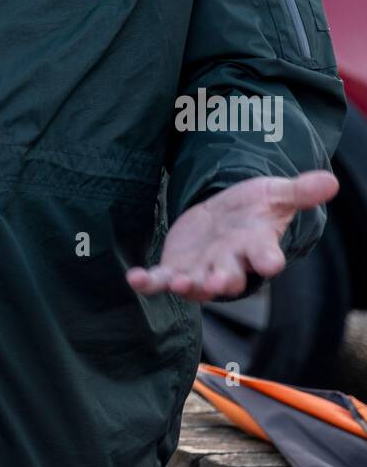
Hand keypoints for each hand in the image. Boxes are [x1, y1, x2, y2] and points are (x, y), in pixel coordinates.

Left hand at [125, 171, 339, 302]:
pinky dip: (148, 282)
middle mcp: (230, 264)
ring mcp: (202, 270)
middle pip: (229, 276)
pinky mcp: (176, 268)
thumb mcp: (275, 194)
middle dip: (224, 279)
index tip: (272, 263)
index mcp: (256, 246)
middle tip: (221, 281)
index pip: (265, 256)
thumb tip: (332, 180)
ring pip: (195, 284)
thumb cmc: (254, 209)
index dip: (268, 260)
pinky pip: (161, 279)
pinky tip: (134, 278)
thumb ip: (299, 191)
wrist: (225, 217)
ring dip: (187, 285)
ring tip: (179, 283)